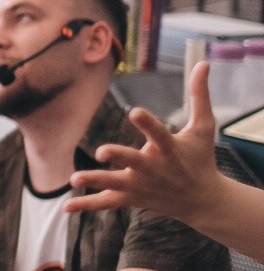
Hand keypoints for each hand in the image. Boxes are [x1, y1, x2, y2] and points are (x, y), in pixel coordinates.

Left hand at [66, 60, 218, 224]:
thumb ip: (200, 96)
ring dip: (96, 181)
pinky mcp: (132, 198)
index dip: (147, 123)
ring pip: (115, 184)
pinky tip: (66, 207)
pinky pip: (106, 202)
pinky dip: (87, 205)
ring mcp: (141, 185)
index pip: (159, 135)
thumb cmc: (201, 159)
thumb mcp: (204, 127)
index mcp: (170, 150)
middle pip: (134, 162)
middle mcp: (154, 169)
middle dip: (119, 156)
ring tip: (75, 178)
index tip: (135, 111)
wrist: (203, 201)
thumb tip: (204, 63)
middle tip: (102, 151)